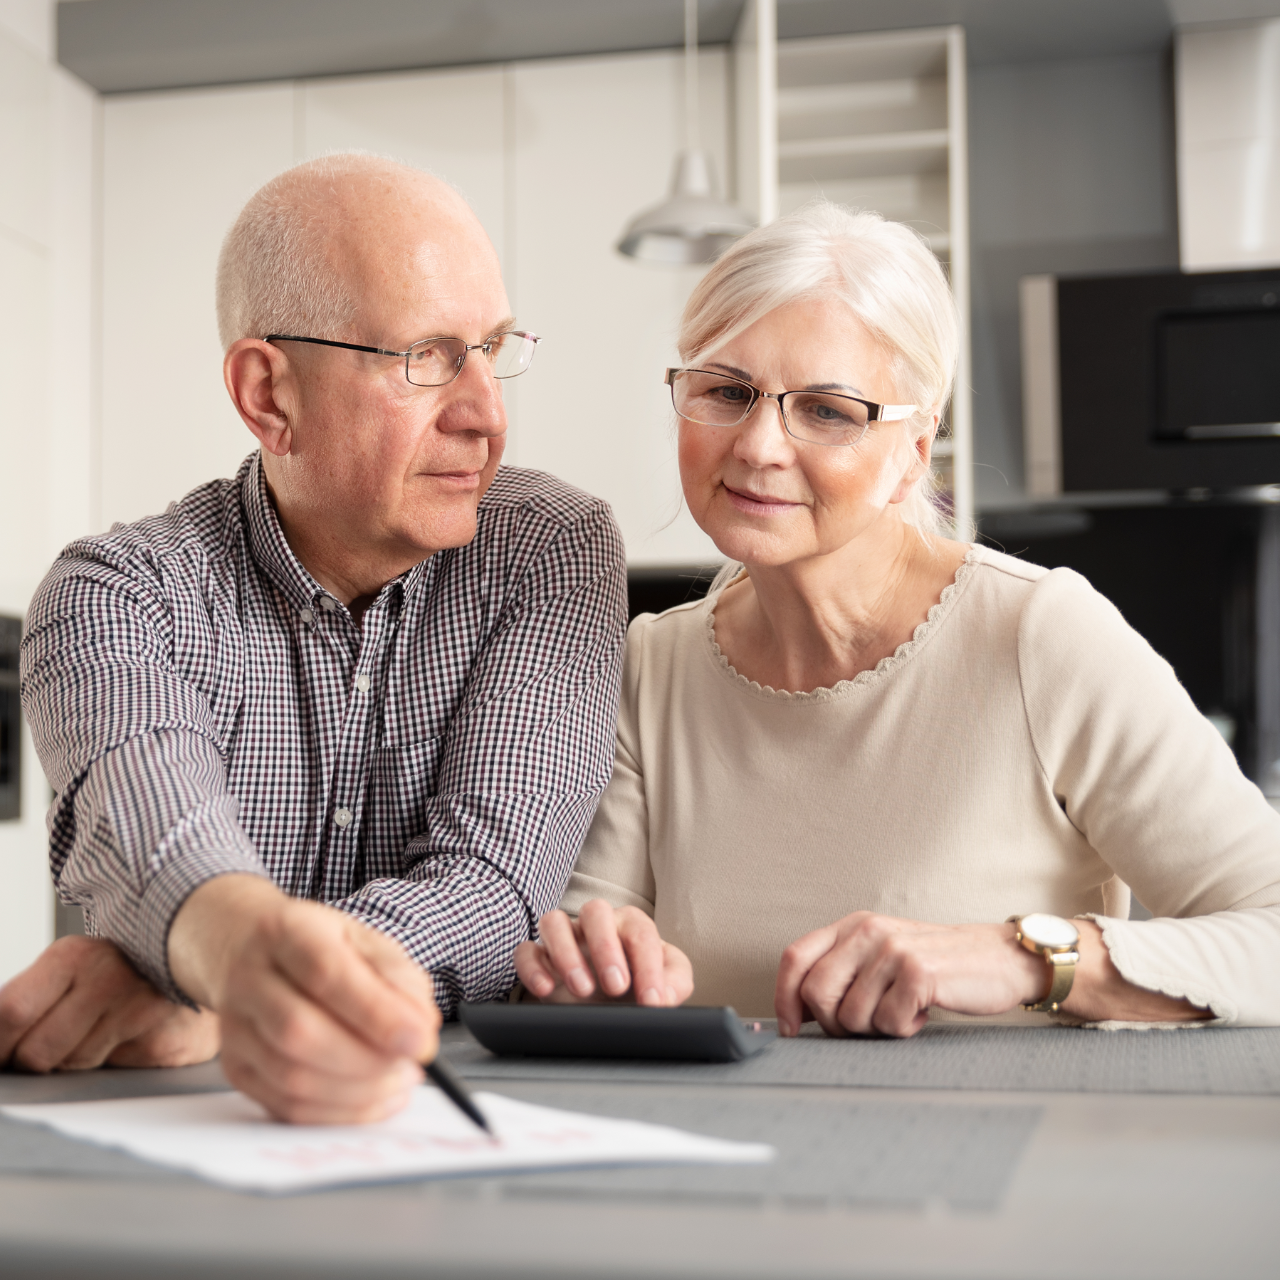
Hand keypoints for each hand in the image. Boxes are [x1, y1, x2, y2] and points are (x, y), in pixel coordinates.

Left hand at [0, 935, 219, 1071]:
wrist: (204, 959)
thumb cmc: (125, 972)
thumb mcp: (73, 968)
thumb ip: (30, 1000)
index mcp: (73, 957)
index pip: (10, 1012)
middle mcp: (107, 979)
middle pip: (35, 1054)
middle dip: (34, 1060)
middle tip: (54, 1043)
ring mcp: (138, 1011)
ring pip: (72, 1068)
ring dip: (76, 1061)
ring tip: (101, 1031)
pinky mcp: (162, 1043)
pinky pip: (111, 1074)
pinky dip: (113, 1064)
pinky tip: (129, 1038)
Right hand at [169, 875, 440, 1124]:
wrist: (246, 949)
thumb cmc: (317, 947)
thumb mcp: (365, 940)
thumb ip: (398, 979)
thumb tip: (420, 1029)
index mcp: (287, 931)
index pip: (327, 974)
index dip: (377, 1014)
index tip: (421, 1042)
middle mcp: (250, 979)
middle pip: (300, 1032)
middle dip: (368, 1061)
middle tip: (412, 1065)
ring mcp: (235, 1027)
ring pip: (291, 1077)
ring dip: (357, 1092)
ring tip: (399, 1080)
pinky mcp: (236, 1068)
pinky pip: (285, 1107)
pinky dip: (339, 1113)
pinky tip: (372, 1098)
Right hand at [513, 900, 692, 1006]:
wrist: (606, 1005)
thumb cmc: (637, 988)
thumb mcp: (666, 986)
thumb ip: (676, 983)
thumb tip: (666, 995)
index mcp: (630, 925)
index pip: (640, 932)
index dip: (648, 967)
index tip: (652, 1001)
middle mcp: (596, 925)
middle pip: (595, 911)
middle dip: (606, 948)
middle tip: (616, 988)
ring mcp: (564, 938)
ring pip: (554, 922)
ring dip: (566, 953)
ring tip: (581, 989)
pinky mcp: (538, 957)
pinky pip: (526, 950)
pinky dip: (531, 967)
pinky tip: (545, 989)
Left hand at [774, 912, 1048, 1038]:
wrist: (999, 958)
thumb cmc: (936, 966)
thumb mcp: (881, 955)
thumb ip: (842, 972)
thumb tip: (798, 1014)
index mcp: (852, 926)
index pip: (794, 957)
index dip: (784, 998)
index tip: (791, 1029)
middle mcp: (867, 931)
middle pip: (815, 993)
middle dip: (835, 1024)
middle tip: (868, 1024)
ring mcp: (892, 950)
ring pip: (851, 1016)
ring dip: (875, 1029)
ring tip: (901, 1011)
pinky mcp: (918, 973)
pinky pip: (888, 1023)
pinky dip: (904, 1030)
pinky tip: (921, 1011)